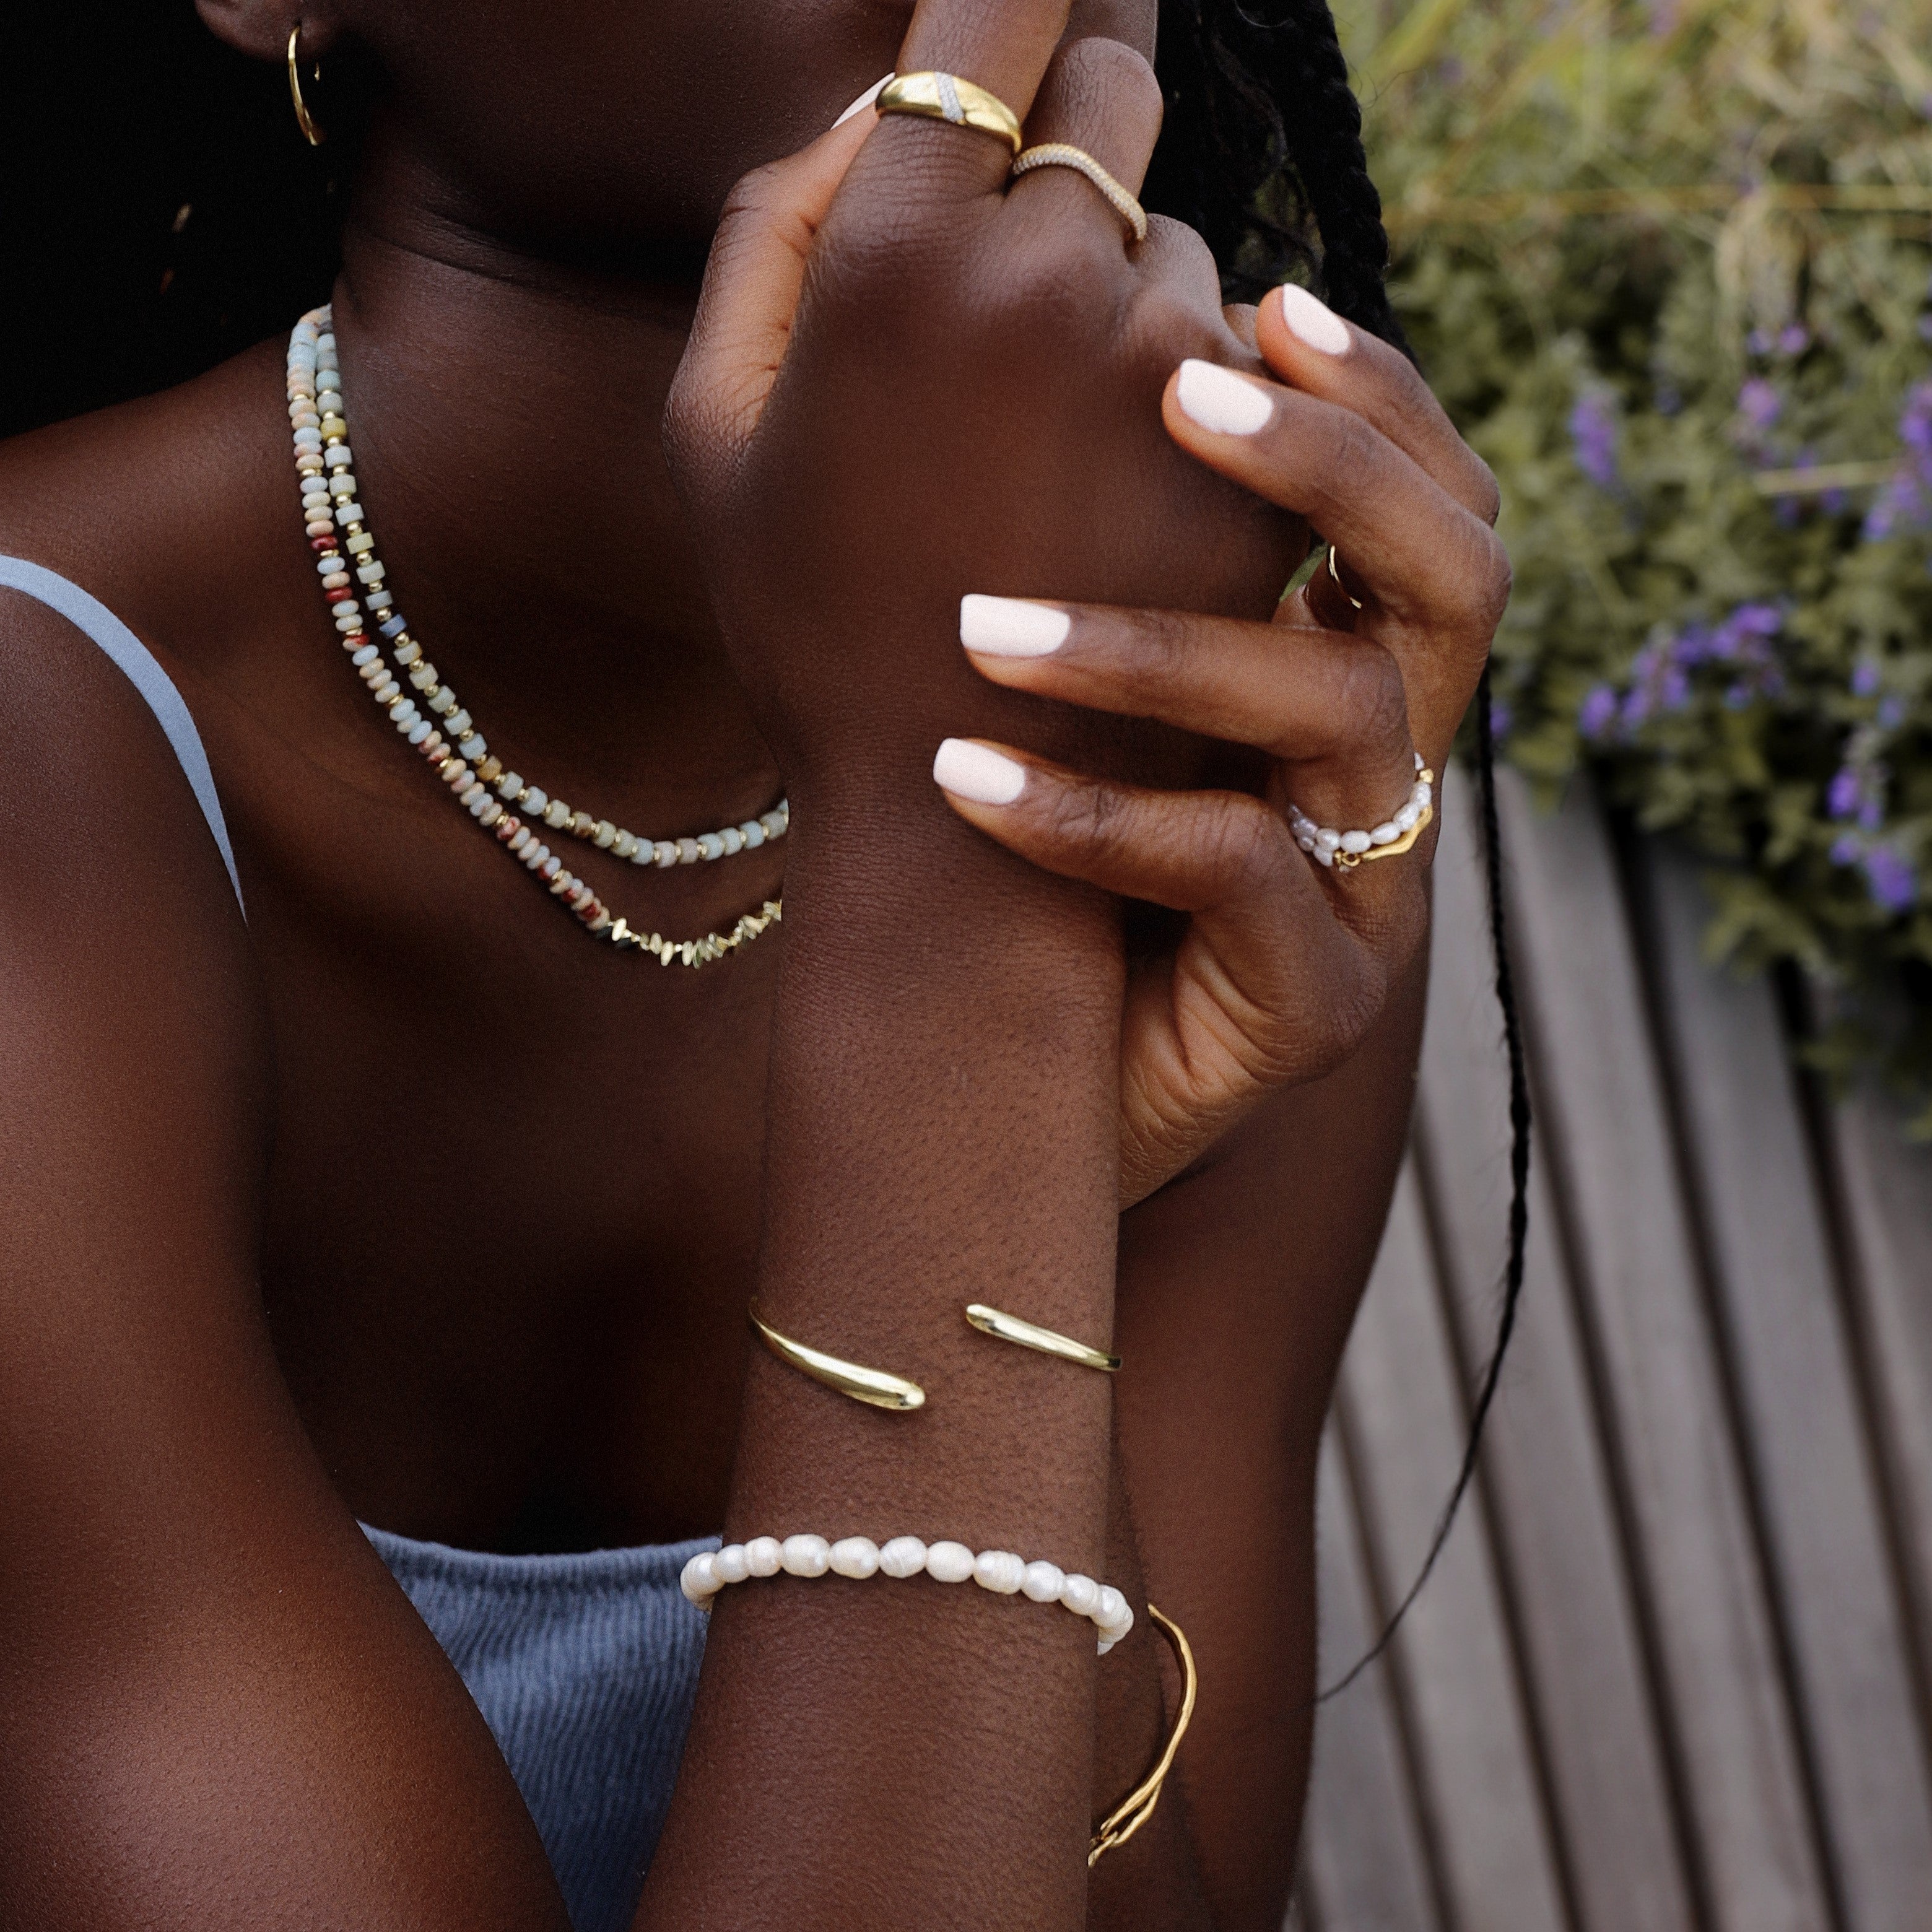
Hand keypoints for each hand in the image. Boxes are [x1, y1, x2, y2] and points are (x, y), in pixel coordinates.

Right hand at [664, 4, 1298, 815]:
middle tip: (1026, 254)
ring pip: (1181, 244)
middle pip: (1113, 101)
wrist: (952, 815)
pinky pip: (1250, 356)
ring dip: (1129, 303)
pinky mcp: (1256, 459)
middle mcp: (1045, 276)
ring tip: (1054, 461)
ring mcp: (1170, 367)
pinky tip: (1125, 506)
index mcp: (891, 253)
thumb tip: (877, 102)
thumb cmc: (807, 619)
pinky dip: (1196, 400)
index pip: (998, 6)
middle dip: (1074, 146)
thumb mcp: (713, 428)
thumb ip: (770, 228)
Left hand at [937, 283, 1509, 1203]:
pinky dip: (1094, 813)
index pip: (1436, 512)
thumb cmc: (1050, 885)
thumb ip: (1119, 586)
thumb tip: (1056, 400)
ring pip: (1339, 713)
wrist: (1036, 1100)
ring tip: (984, 626)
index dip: (1380, 401)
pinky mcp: (1315, 1005)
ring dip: (1156, 645)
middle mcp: (1393, 776)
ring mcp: (1371, 895)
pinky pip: (1235, 869)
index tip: (1262, 303)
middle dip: (1335, 464)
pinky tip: (964, 774)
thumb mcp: (1091, 715)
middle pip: (1457, 581)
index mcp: (1357, 687)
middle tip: (1178, 393)